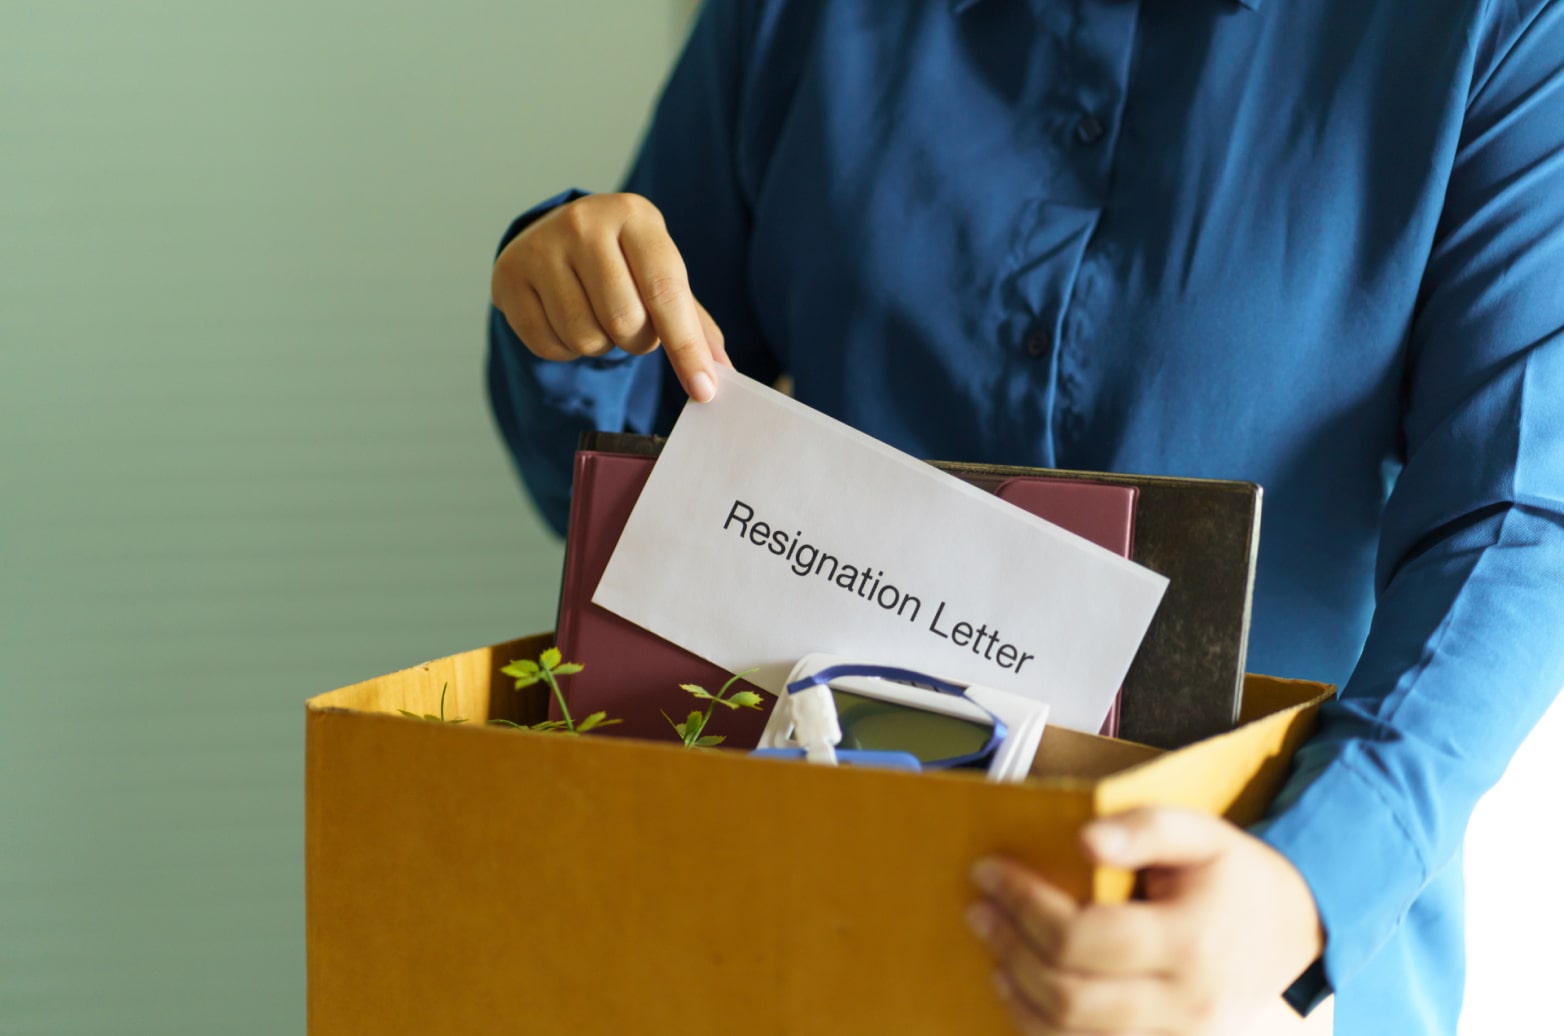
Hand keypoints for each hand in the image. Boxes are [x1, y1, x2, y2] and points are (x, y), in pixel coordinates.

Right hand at [490, 193, 731, 400]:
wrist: (554, 236)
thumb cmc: (623, 262)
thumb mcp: (660, 274)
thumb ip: (693, 322)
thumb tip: (721, 372)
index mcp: (634, 215)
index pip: (666, 292)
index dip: (686, 347)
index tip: (703, 390)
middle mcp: (584, 222)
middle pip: (625, 322)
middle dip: (637, 340)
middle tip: (632, 324)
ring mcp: (541, 247)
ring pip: (586, 338)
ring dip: (601, 345)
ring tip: (596, 315)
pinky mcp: (509, 276)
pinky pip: (548, 346)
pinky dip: (565, 349)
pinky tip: (565, 318)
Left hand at [967, 807, 1323, 1034]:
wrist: (1291, 933)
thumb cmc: (1235, 878)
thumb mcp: (1202, 832)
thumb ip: (1145, 827)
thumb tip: (1085, 839)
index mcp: (1191, 943)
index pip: (1082, 935)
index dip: (1024, 904)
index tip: (989, 872)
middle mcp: (1185, 1005)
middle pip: (1069, 996)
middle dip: (1011, 950)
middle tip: (980, 911)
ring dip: (1019, 997)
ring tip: (994, 952)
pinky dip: (1045, 1028)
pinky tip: (1023, 994)